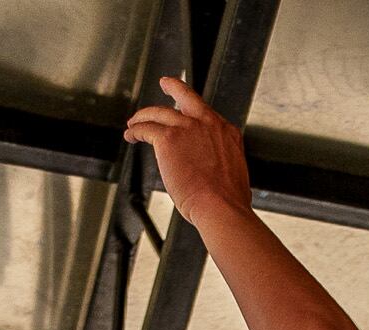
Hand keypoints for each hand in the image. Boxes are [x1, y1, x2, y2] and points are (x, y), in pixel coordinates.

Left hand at [123, 76, 253, 232]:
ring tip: (135, 122)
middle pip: (185, 96)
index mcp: (227, 133)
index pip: (207, 116)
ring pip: (158, 112)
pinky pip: (145, 128)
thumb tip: (215, 175)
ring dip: (144, 116)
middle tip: (166, 84)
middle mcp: (207, 124)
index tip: (189, 115)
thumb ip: (223, 165)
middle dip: (174, 87)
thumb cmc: (228, 200)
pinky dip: (135, 131)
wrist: (221, 207)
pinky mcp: (167, 138)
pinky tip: (131, 136)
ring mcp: (186, 128)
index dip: (195, 115)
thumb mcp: (236, 174)